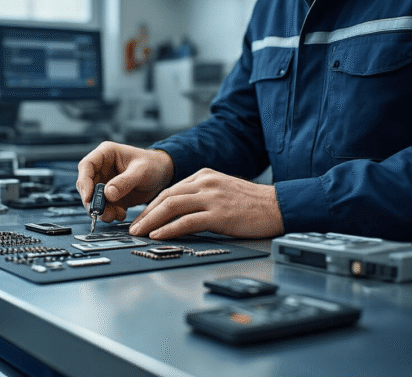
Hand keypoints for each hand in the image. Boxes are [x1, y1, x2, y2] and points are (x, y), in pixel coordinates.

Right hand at [77, 142, 173, 221]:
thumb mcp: (141, 171)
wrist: (164, 175)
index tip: (88, 197)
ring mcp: (106, 183)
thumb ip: (125, 181)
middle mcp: (102, 168)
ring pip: (94, 199)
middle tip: (100, 211)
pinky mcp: (111, 196)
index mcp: (106, 154)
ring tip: (115, 215)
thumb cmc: (154, 165)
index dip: (84, 181)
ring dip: (101, 209)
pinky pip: (104, 207)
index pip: (86, 166)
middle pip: (87, 185)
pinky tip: (121, 214)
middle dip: (92, 200)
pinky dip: (110, 213)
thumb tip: (107, 194)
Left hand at [128, 168, 284, 239]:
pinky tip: (158, 235)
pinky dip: (169, 228)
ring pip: (171, 206)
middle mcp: (205, 182)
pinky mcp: (219, 214)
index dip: (151, 205)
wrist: (279, 206)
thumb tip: (179, 211)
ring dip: (150, 221)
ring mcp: (212, 197)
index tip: (140, 218)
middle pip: (166, 196)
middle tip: (132, 227)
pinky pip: (187, 221)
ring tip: (139, 233)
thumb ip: (201, 195)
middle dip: (145, 213)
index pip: (170, 190)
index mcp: (204, 176)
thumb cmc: (253, 203)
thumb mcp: (222, 190)